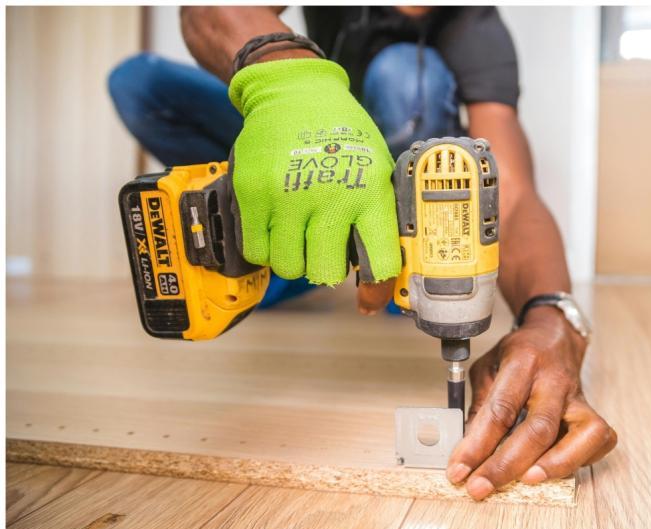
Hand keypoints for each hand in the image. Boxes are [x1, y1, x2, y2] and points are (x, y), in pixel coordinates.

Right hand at [228, 58, 400, 300]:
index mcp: (371, 192)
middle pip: (326, 274)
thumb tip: (383, 277)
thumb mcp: (377, 170)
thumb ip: (379, 219)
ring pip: (289, 268)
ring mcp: (288, 196)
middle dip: (327, 271)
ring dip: (295, 260)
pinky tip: (277, 227)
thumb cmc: (343, 137)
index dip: (377, 289)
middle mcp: (331, 197)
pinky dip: (266, 249)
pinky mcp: (253, 194)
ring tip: (299, 234)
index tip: (370, 299)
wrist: (294, 93)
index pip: (381, 261)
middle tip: (325, 251)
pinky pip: (257, 252)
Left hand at [446, 305, 616, 499]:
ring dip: (555, 465)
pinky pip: (599, 440)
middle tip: (480, 487)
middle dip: (506, 465)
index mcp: (523, 363)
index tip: (458, 470)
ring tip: (526, 482)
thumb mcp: (487, 368)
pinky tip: (556, 468)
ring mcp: (578, 397)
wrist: (554, 336)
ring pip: (582, 435)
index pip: (500, 410)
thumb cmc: (518, 354)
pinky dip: (581, 459)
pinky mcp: (592, 411)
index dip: (477, 445)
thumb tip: (468, 451)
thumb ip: (480, 407)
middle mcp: (554, 381)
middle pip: (538, 428)